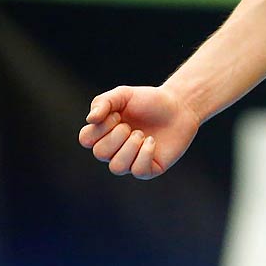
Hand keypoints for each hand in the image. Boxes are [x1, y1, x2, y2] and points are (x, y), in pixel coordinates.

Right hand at [78, 84, 199, 178]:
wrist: (179, 106)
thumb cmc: (149, 101)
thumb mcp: (124, 94)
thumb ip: (103, 102)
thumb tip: (91, 119)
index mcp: (104, 133)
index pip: (86, 139)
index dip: (100, 128)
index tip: (117, 115)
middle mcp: (114, 150)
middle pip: (100, 153)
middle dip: (117, 136)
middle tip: (132, 126)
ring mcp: (131, 161)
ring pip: (117, 167)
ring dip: (130, 147)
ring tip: (142, 134)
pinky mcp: (149, 169)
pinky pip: (138, 171)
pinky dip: (145, 154)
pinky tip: (152, 141)